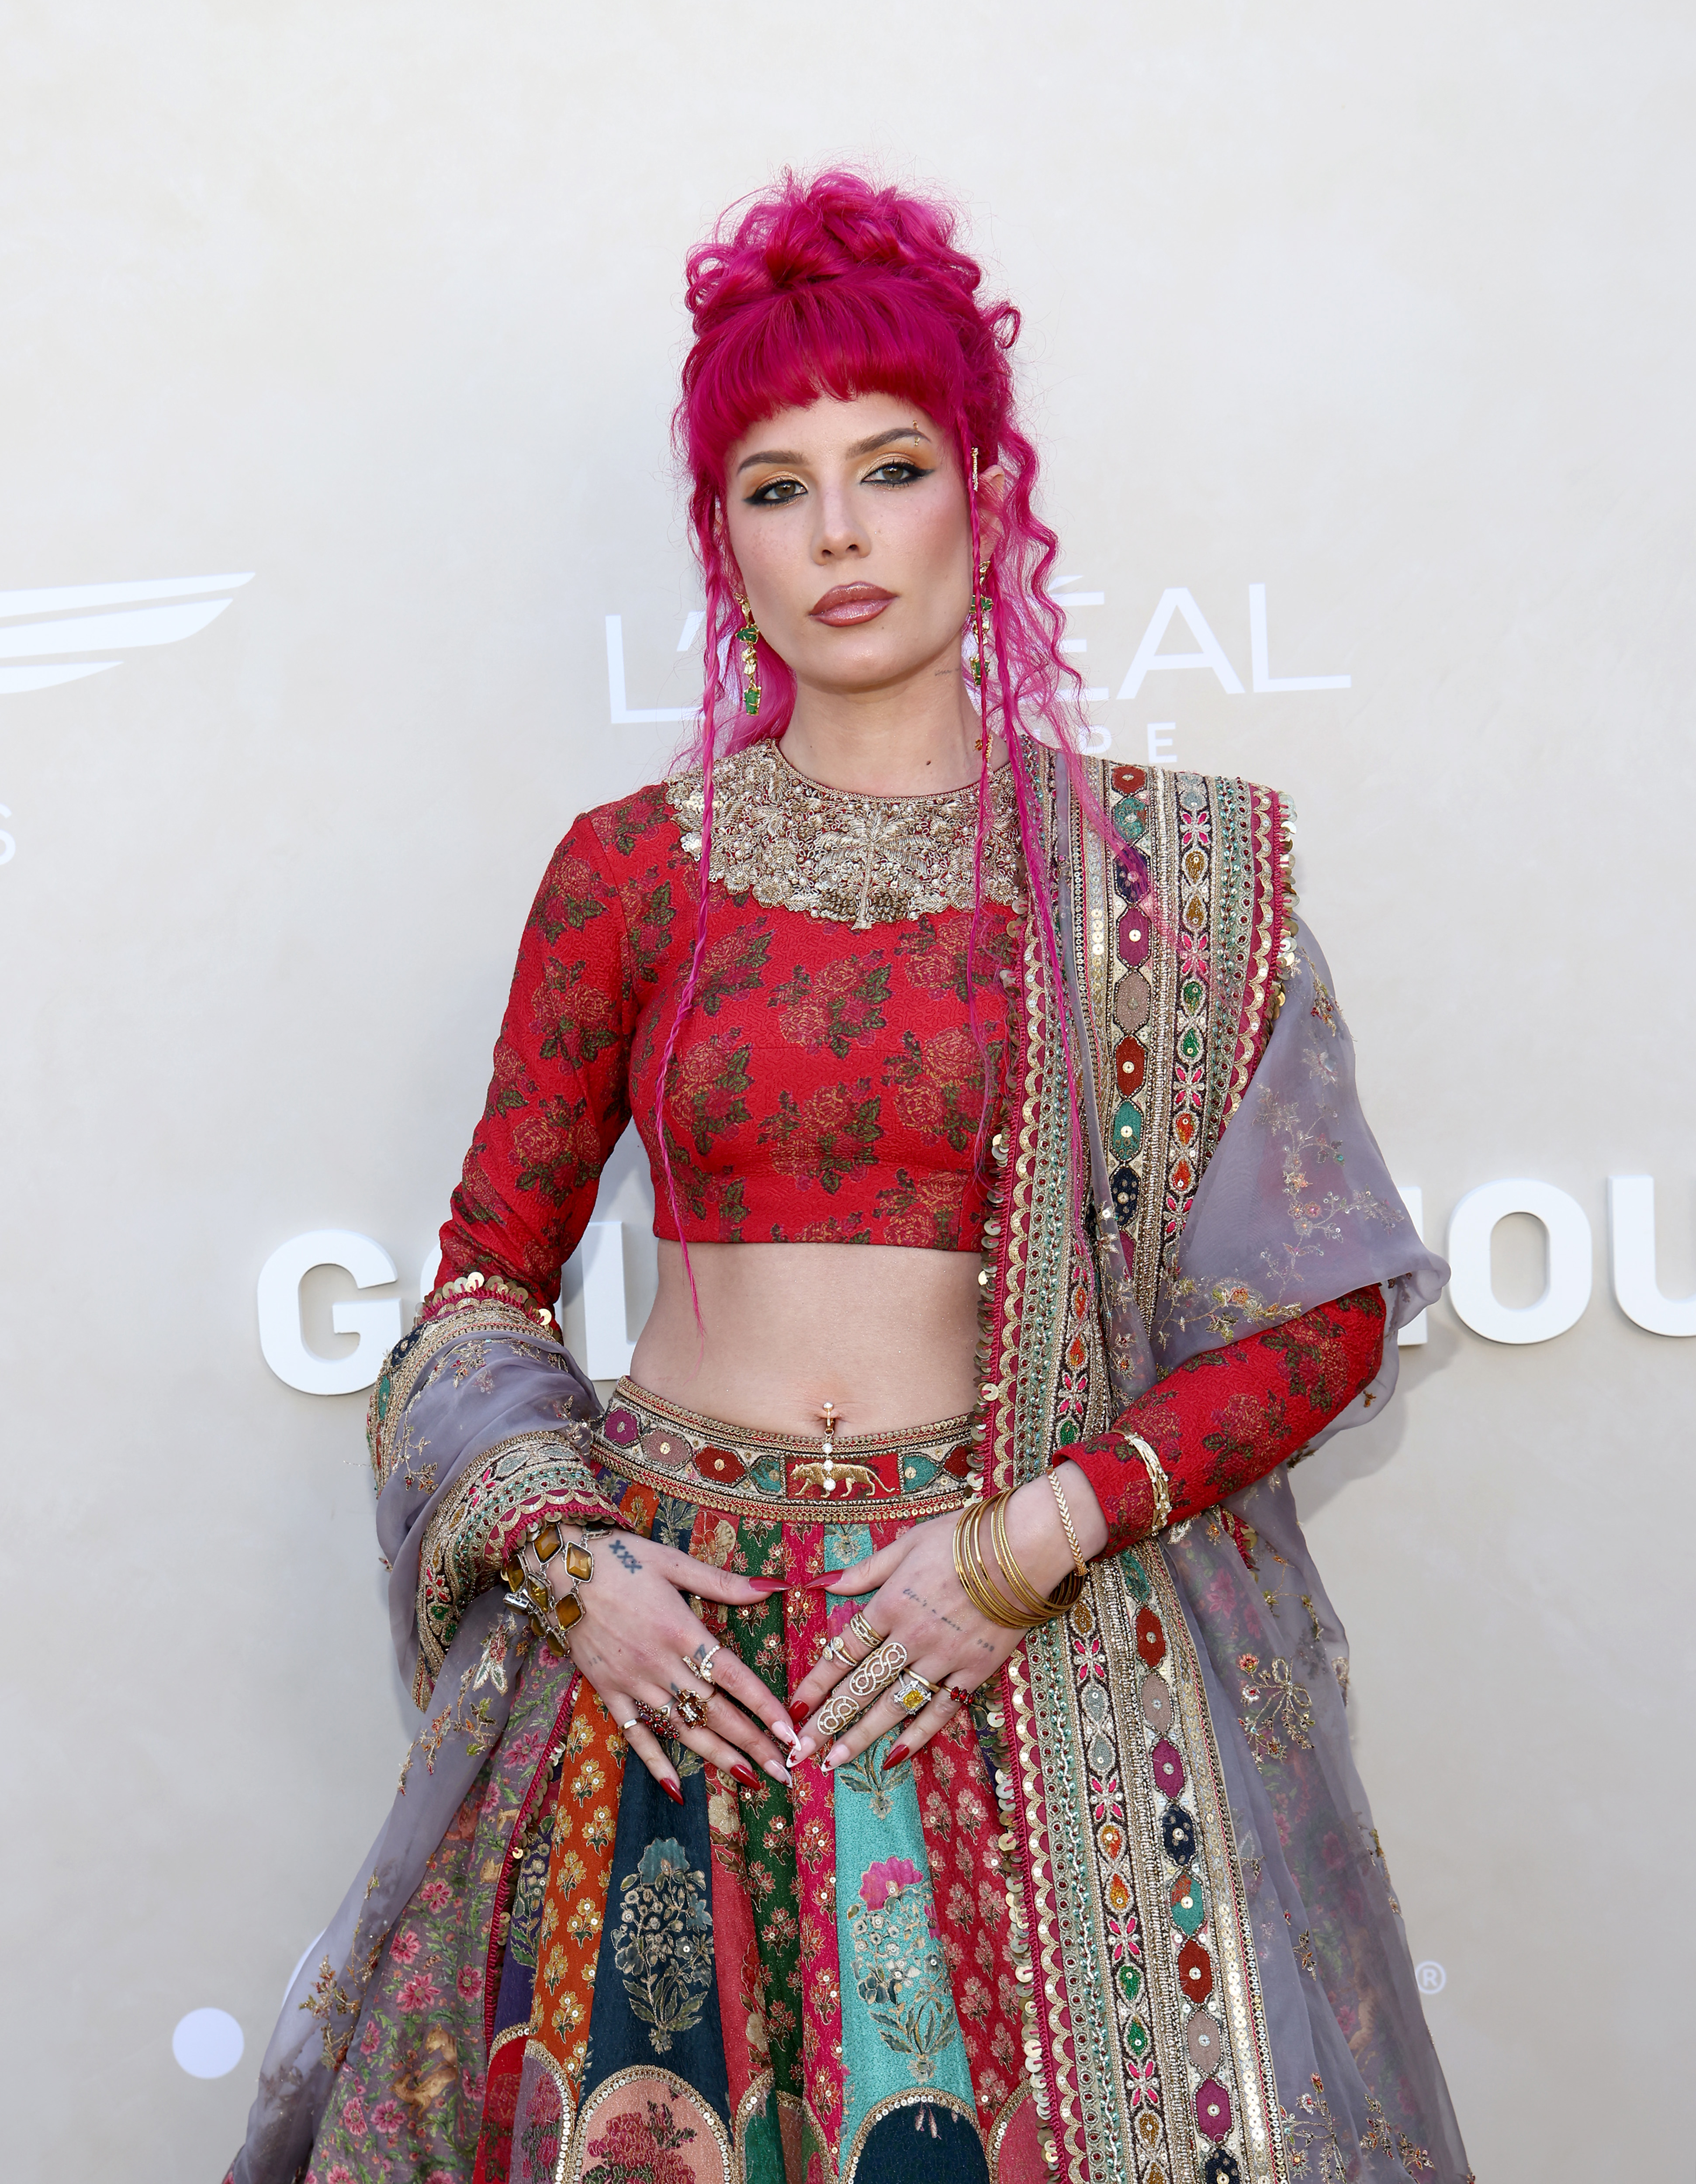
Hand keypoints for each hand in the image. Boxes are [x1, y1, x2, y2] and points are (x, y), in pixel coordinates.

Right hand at [554, 1528, 796, 1799]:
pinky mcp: (607, 1691)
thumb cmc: (621, 1559)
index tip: (789, 1730)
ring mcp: (632, 1682)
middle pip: (714, 1710)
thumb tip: (772, 1586)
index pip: (733, 1676)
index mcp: (681, 1629)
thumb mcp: (673, 1561)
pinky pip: (635, 1734)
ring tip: (750, 1780)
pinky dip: (656, 1763)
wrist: (559, 1567)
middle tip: (784, 1770)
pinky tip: (677, 1790)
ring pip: (682, 1728)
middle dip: (752, 1743)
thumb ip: (722, 1582)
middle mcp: (659, 1663)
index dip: (763, 1705)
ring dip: (717, 1757)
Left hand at [785, 1465, 1105, 1772]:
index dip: (816, 1682)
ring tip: (833, 1762)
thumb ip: (865, 1571)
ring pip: (893, 1705)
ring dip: (861, 1736)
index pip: (843, 1651)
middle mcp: (910, 1637)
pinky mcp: (974, 1671)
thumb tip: (823, 1583)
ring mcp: (943, 1658)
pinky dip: (917, 1736)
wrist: (1022, 1547)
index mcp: (889, 1604)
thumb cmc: (962, 1537)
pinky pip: (940, 1710)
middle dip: (827, 1721)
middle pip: (861, 1686)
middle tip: (801, 1751)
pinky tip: (894, 1757)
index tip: (794, 1707)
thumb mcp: (905, 1544)